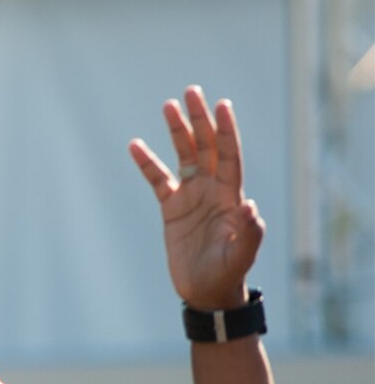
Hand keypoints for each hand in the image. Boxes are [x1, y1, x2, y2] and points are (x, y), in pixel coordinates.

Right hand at [127, 86, 263, 310]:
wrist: (206, 290)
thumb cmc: (228, 273)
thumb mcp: (241, 255)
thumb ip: (248, 232)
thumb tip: (249, 206)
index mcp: (230, 196)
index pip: (228, 156)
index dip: (225, 131)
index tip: (221, 106)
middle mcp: (212, 189)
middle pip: (206, 146)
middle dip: (199, 120)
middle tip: (191, 93)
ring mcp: (191, 196)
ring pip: (183, 156)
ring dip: (177, 131)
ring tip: (168, 105)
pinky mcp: (172, 209)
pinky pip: (157, 180)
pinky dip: (147, 163)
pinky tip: (136, 145)